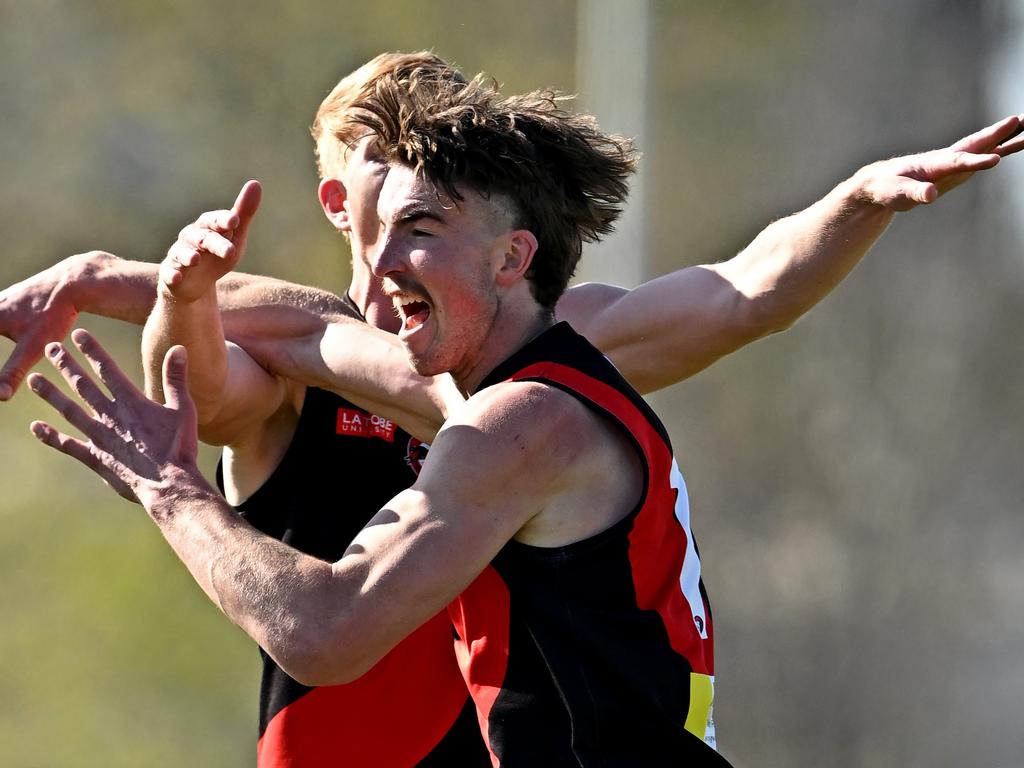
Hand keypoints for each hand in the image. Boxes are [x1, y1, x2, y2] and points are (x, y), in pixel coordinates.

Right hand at [0, 256, 88, 400]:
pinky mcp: (12, 297)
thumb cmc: (52, 315)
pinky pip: (0, 312)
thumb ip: (12, 372)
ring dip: (0, 331)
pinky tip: (11, 330)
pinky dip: (2, 324)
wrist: (72, 282)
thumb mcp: (31, 347)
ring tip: (15, 340)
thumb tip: (0, 397)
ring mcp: (0, 298)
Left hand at [28, 328, 201, 509]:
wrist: (169, 484)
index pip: (107, 369)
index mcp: (132, 402)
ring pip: (70, 411)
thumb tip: (177, 348)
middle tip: (50, 347)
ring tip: (34, 380)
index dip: (92, 350)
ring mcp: (100, 438)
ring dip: (51, 394)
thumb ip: (176, 378)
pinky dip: (51, 436)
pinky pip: (69, 445)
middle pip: (83, 385)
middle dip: (66, 365)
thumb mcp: (184, 409)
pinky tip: (36, 427)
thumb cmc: (180, 447)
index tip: (78, 334)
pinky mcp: (96, 458)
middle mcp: (111, 416)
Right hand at [161, 180, 262, 302]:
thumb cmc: (217, 253)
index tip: (234, 221)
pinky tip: (176, 278)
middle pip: (202, 238)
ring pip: (182, 253)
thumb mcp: (234, 235)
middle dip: (215, 243)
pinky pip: (169, 273)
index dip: (223, 220)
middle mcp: (190, 237)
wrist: (196, 282)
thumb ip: (244, 213)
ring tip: (196, 260)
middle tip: (230, 251)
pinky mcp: (170, 273)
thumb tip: (256, 183)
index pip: (214, 220)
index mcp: (207, 227)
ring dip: (188, 256)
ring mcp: (179, 255)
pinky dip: (172, 275)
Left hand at [854, 114, 1023, 211]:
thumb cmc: (888, 187)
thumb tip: (930, 195)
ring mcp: (956, 161)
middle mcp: (948, 158)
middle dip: (1000, 134)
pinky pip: (985, 156)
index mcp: (934, 164)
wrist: (882, 182)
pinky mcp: (958, 168)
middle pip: (979, 144)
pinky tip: (1018, 143)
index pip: (958, 161)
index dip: (976, 161)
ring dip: (1009, 136)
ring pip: (986, 146)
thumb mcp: (898, 194)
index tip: (995, 160)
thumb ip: (915, 193)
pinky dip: (1002, 148)